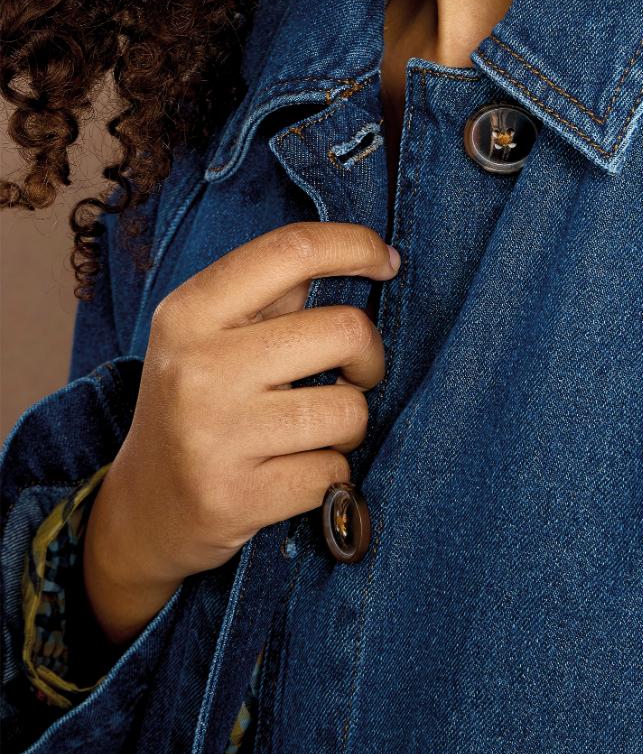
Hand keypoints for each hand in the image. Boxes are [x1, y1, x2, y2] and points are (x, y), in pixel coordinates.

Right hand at [81, 223, 399, 646]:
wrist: (144, 508)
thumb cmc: (199, 405)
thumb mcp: (208, 335)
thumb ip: (272, 293)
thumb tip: (369, 253)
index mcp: (189, 313)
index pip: (291, 249)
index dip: (355, 246)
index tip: (387, 261)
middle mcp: (197, 368)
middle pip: (345, 331)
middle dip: (368, 357)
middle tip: (351, 376)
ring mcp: (213, 436)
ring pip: (349, 410)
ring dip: (348, 425)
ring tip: (312, 433)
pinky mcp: (235, 498)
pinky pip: (334, 474)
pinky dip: (330, 477)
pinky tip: (294, 473)